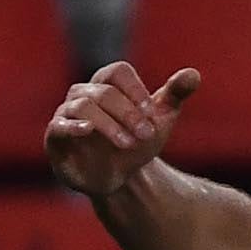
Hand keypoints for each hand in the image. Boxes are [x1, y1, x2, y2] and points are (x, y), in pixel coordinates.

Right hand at [46, 63, 198, 197]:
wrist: (120, 178)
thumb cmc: (137, 141)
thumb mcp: (160, 119)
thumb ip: (174, 95)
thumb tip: (194, 74)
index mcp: (107, 84)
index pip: (118, 71)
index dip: (136, 89)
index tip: (151, 110)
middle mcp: (82, 94)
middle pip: (104, 91)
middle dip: (129, 113)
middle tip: (147, 133)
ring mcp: (66, 114)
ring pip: (84, 106)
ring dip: (110, 124)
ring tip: (130, 142)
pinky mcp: (56, 137)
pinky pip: (59, 126)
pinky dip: (73, 126)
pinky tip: (88, 130)